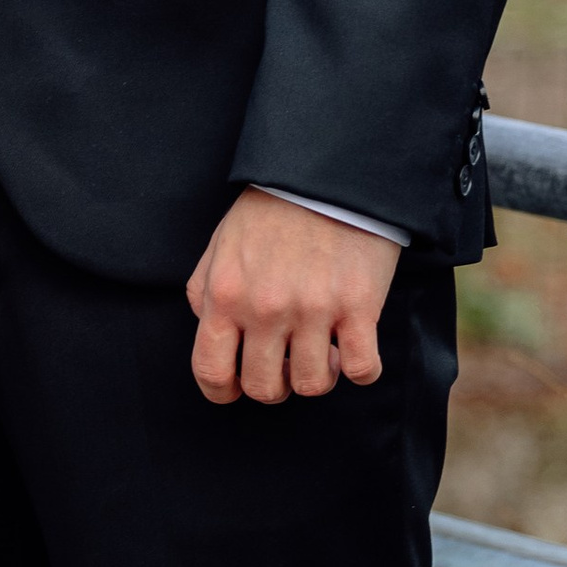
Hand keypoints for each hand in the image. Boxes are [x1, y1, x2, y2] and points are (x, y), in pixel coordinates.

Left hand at [185, 191, 399, 405]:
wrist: (328, 175)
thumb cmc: (272, 209)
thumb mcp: (221, 244)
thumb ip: (204, 289)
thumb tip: (206, 326)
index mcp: (226, 296)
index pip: (211, 370)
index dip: (220, 391)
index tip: (234, 390)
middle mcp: (266, 309)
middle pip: (264, 388)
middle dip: (274, 386)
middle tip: (285, 366)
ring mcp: (313, 311)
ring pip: (312, 385)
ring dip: (318, 377)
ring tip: (324, 352)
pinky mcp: (358, 307)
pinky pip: (362, 369)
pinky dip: (361, 370)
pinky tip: (355, 351)